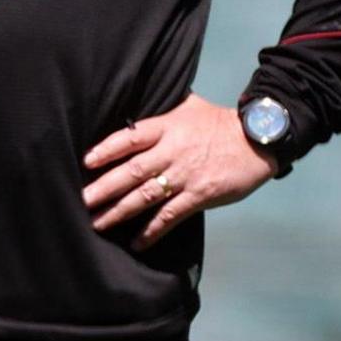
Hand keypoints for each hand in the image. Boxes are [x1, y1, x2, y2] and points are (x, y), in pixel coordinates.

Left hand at [81, 93, 274, 249]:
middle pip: (132, 171)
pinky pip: (171, 215)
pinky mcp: (200, 195)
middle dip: (104, 187)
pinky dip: (152, 230)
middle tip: (82, 201)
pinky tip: (137, 242)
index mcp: (166, 127)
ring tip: (98, 223)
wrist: (258, 138)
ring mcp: (185, 175)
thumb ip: (161, 108)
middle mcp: (171, 151)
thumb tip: (135, 97)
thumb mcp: (187, 105)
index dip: (106, 149)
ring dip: (120, 211)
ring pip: (146, 196)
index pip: (129, 138)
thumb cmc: (218, 121)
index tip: (85, 162)